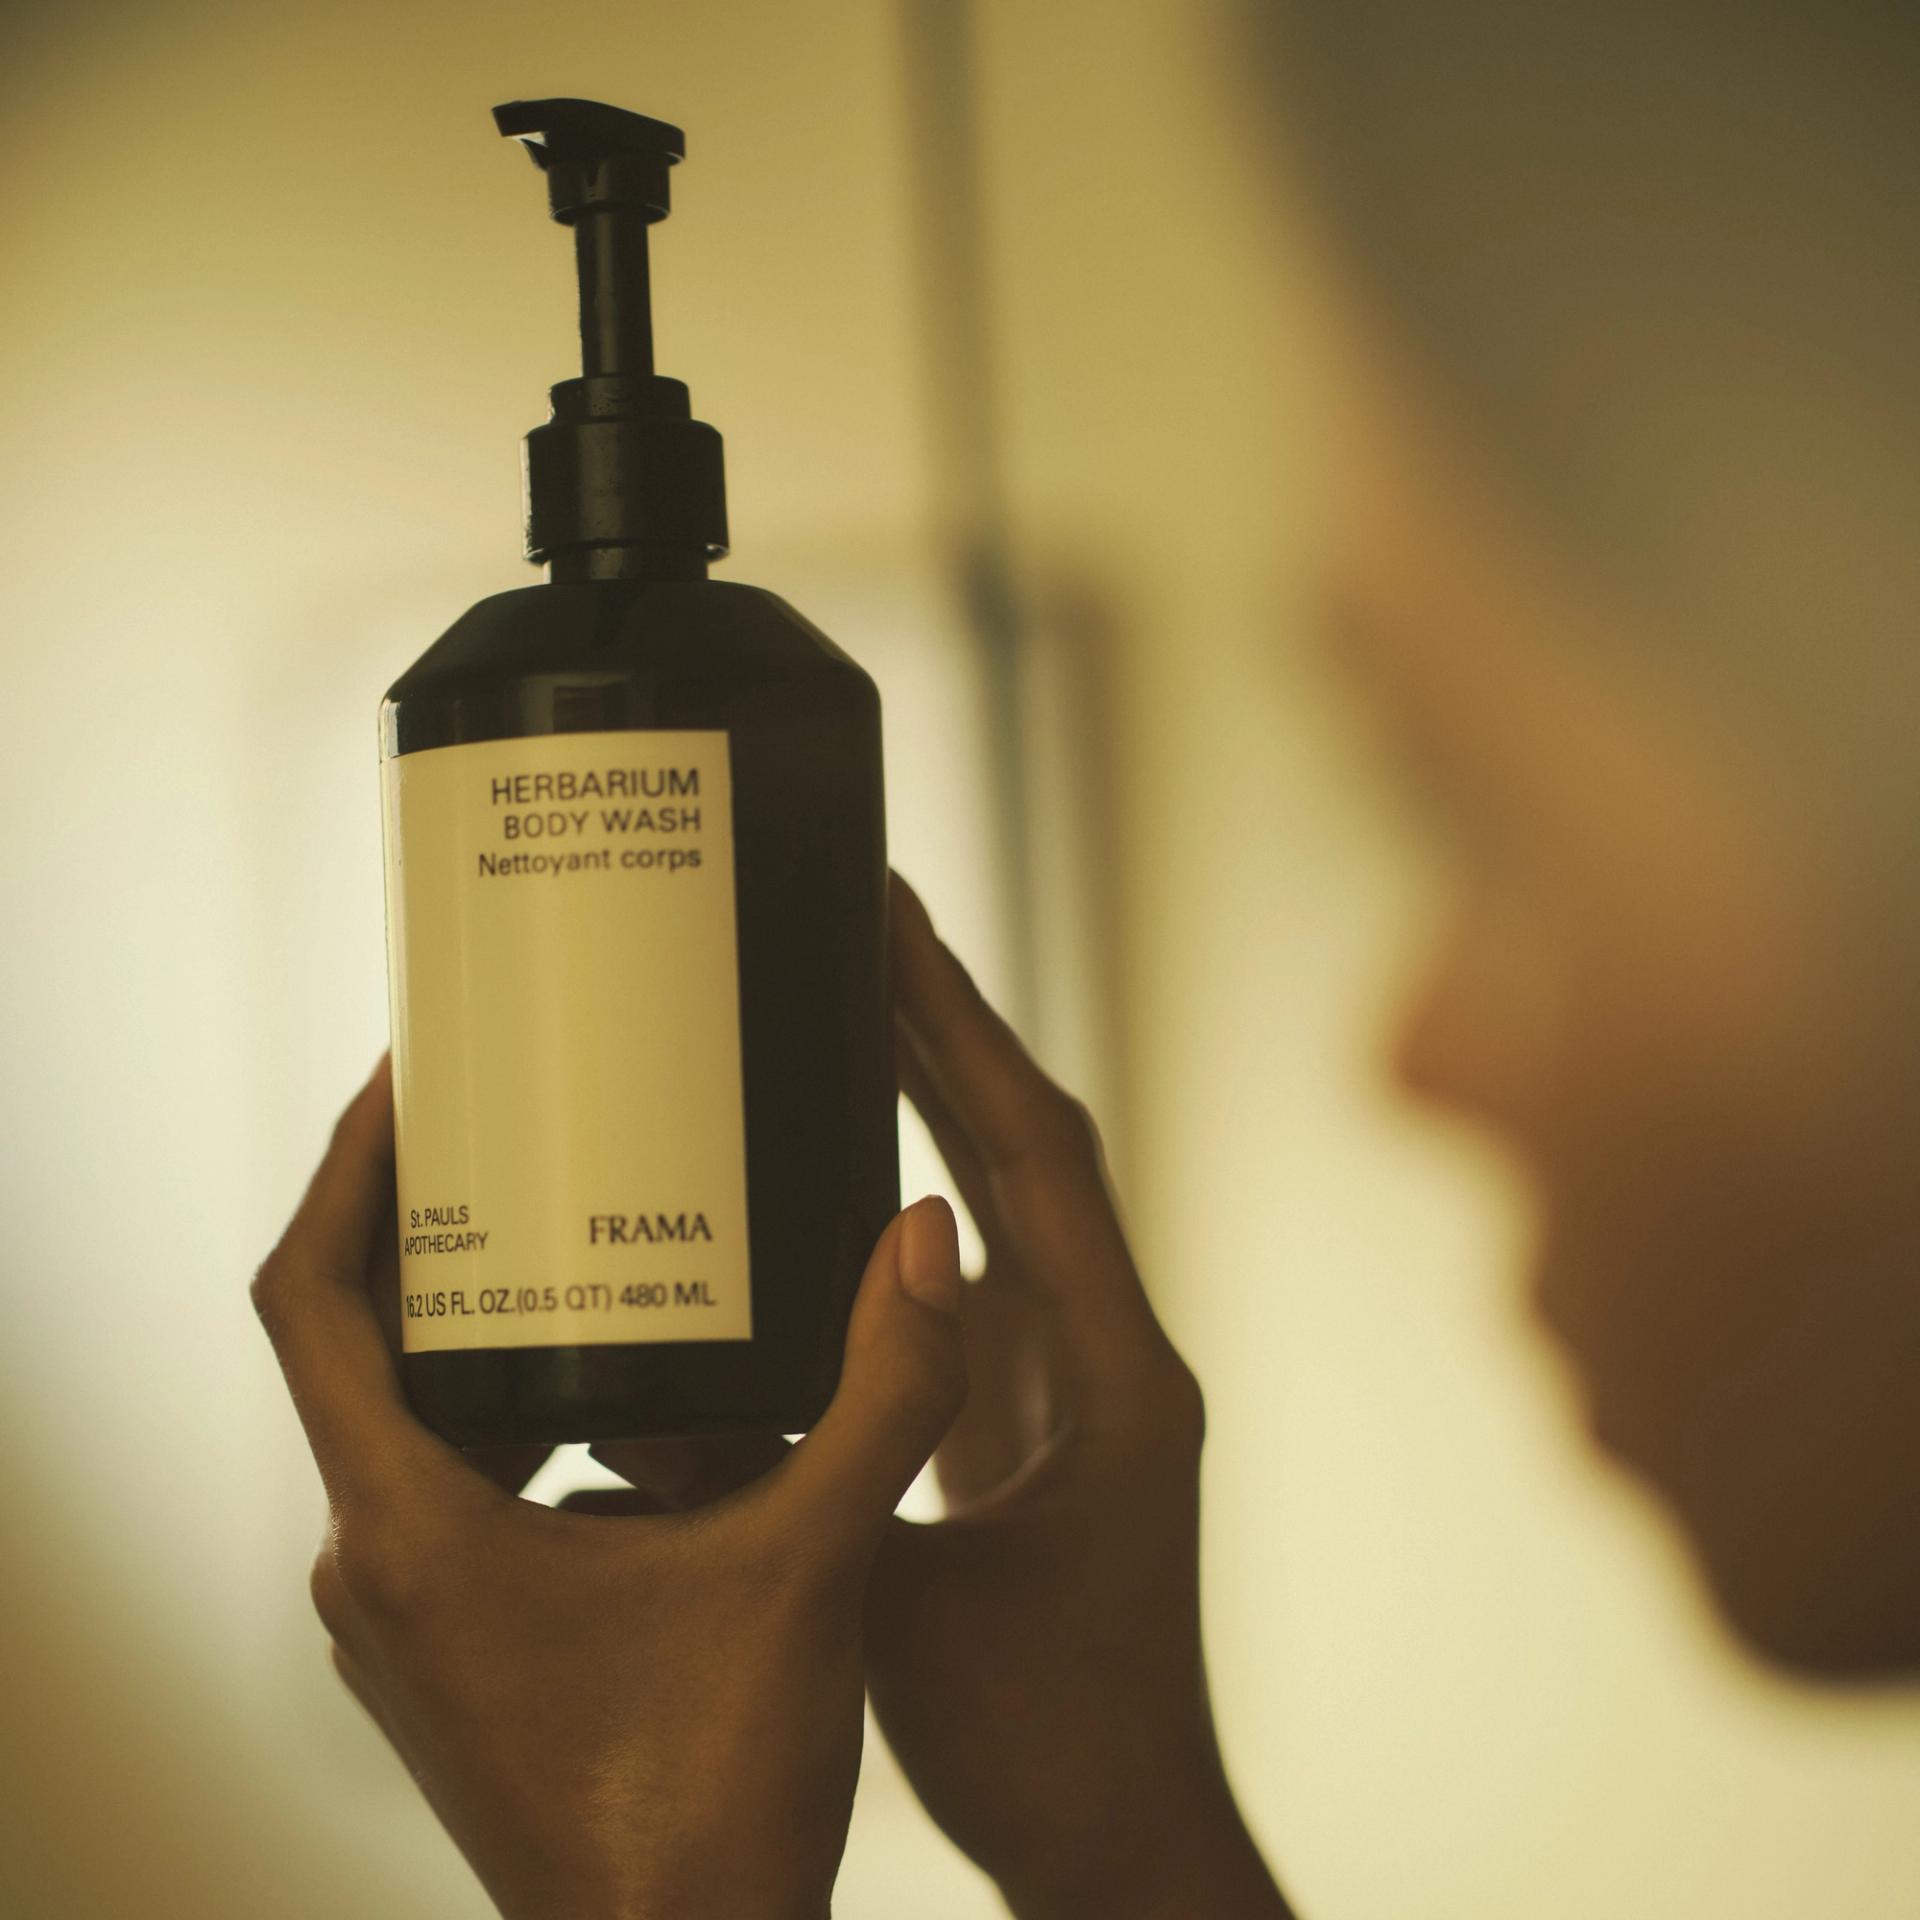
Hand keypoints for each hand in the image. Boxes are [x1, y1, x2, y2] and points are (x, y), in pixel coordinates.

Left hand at [251, 1052, 967, 1919]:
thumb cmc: (714, 1799)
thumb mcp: (812, 1569)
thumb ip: (883, 1397)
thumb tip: (926, 1240)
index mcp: (412, 1529)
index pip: (310, 1301)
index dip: (344, 1168)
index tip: (411, 1076)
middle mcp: (373, 1564)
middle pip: (350, 1343)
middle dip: (422, 1223)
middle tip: (518, 1124)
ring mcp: (400, 1614)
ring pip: (396, 1416)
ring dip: (466, 1321)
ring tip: (567, 1230)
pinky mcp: (444, 1644)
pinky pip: (437, 1482)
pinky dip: (499, 1409)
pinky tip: (612, 1391)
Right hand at [868, 871, 1292, 1919]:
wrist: (1123, 1830)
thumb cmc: (1043, 1739)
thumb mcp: (888, 1601)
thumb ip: (781, 1492)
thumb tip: (649, 1401)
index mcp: (1109, 1373)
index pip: (1035, 1155)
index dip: (964, 1029)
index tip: (896, 920)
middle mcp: (1110, 1348)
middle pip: (1030, 1142)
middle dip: (948, 1024)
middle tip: (864, 912)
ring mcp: (1081, 1375)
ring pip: (1012, 1198)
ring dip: (943, 1095)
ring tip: (856, 991)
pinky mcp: (1044, 1410)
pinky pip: (985, 1266)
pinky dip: (927, 1193)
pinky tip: (859, 1156)